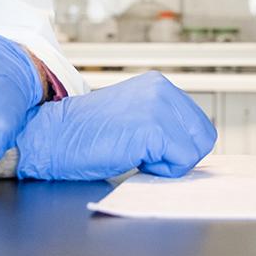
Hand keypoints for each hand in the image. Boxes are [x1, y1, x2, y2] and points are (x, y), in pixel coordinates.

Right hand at [15, 72, 217, 180]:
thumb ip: (162, 123)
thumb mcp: (133, 116)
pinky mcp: (152, 128)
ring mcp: (158, 107)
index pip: (199, 125)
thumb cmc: (85, 134)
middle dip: (178, 156)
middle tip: (144, 156)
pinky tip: (131, 158)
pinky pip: (180, 163)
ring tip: (135, 154)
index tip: (153, 151)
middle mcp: (162, 90)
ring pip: (194, 152)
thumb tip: (190, 147)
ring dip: (168, 164)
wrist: (51, 137)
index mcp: (159, 85)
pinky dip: (159, 171)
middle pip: (203, 138)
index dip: (180, 148)